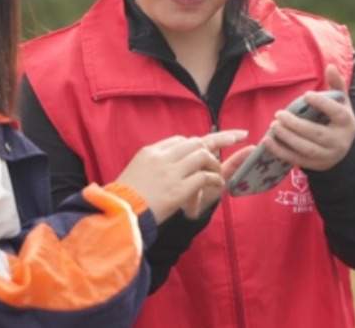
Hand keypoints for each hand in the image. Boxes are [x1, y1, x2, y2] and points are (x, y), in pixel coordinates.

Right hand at [117, 129, 247, 222]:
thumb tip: (168, 162)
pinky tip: (219, 185)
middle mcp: (161, 158)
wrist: (120, 215)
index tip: (208, 147)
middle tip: (234, 139)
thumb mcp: (135, 172)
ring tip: (219, 174)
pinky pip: (205, 177)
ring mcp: (170, 173)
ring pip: (203, 156)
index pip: (180, 140)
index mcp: (150, 152)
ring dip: (215, 164)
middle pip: (195, 143)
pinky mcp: (179, 190)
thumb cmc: (125, 199)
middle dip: (218, 140)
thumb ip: (152, 165)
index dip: (196, 144)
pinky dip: (215, 179)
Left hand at [261, 64, 354, 171]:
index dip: (322, 104)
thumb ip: (336, 84)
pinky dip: (280, 151)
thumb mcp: (341, 102)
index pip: (337, 114)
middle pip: (317, 134)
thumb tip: (329, 65)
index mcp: (347, 123)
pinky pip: (295, 160)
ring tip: (273, 125)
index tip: (306, 95)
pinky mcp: (314, 165)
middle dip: (296, 125)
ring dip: (287, 138)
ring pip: (306, 149)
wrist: (342, 149)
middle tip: (279, 114)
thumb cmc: (337, 119)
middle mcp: (339, 142)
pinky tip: (267, 140)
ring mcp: (327, 156)